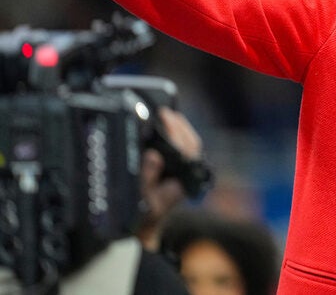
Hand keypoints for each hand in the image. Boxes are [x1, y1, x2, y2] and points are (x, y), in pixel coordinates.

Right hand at [137, 107, 203, 249]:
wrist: (144, 229)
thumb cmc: (142, 215)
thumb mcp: (140, 198)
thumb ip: (147, 178)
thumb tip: (154, 156)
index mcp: (182, 179)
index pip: (187, 148)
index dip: (177, 130)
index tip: (165, 116)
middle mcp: (188, 175)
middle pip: (192, 143)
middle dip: (180, 125)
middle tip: (165, 110)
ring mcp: (185, 173)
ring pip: (189, 145)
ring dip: (179, 129)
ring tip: (166, 115)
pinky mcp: (179, 172)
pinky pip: (182, 149)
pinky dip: (175, 136)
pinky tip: (166, 128)